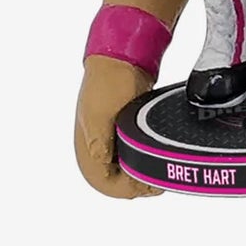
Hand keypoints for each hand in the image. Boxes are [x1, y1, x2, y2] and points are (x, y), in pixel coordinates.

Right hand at [75, 55, 156, 197]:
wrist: (121, 57)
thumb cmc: (109, 83)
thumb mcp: (103, 113)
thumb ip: (99, 141)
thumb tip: (100, 161)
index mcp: (87, 148)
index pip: (105, 185)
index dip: (128, 188)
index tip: (149, 182)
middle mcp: (94, 148)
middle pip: (113, 183)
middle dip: (136, 185)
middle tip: (159, 181)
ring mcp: (106, 141)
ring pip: (122, 172)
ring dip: (139, 175)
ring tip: (159, 173)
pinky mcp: (118, 133)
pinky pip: (128, 158)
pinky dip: (140, 162)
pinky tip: (154, 159)